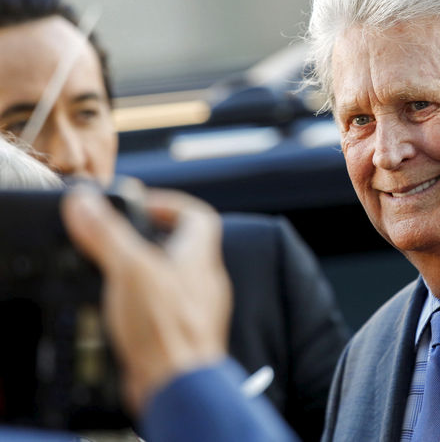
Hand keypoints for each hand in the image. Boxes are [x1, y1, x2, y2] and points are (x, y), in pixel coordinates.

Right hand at [61, 186, 231, 414]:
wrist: (180, 386)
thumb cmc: (168, 329)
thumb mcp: (130, 269)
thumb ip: (108, 234)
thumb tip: (86, 202)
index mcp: (199, 258)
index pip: (198, 217)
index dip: (171, 205)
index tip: (143, 206)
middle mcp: (204, 283)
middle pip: (184, 248)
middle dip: (151, 240)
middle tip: (122, 241)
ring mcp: (197, 312)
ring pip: (173, 281)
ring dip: (145, 275)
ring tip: (114, 277)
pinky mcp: (183, 337)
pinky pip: (165, 312)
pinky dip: (143, 308)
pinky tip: (122, 315)